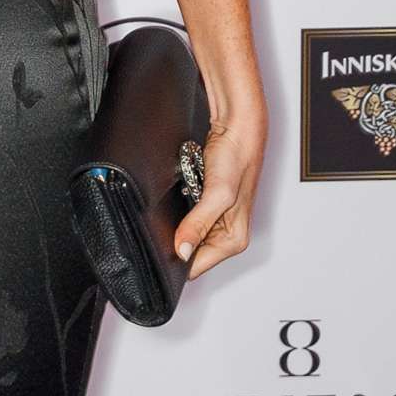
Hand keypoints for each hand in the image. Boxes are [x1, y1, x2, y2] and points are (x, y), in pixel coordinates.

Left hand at [175, 109, 265, 280]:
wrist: (237, 127)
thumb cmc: (237, 156)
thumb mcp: (218, 193)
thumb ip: (198, 224)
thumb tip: (182, 250)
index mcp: (234, 239)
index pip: (196, 267)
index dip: (174, 261)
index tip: (158, 250)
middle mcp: (227, 234)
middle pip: (189, 253)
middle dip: (173, 242)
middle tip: (163, 224)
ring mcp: (216, 221)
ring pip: (185, 236)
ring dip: (174, 227)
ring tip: (172, 208)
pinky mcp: (206, 206)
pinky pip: (186, 220)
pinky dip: (176, 213)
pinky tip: (175, 201)